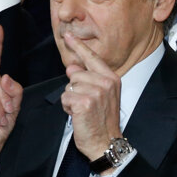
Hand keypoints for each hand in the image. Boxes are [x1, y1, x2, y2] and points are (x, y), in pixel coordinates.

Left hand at [61, 33, 121, 168]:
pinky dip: (67, 107)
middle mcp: (105, 83)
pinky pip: (65, 97)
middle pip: (74, 73)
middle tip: (85, 103)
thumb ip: (87, 79)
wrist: (106, 141)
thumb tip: (71, 67)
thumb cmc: (101, 119)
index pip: (92, 58)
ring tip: (83, 110)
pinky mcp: (84, 102)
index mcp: (111, 78)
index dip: (79, 46)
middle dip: (74, 88)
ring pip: (69, 85)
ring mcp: (96, 92)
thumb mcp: (100, 95)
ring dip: (70, 99)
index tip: (68, 34)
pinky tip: (78, 115)